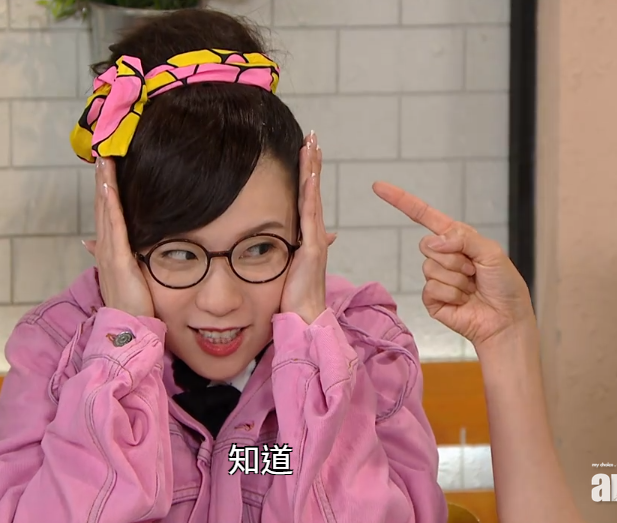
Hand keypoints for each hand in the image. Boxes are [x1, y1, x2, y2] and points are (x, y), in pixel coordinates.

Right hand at [82, 157, 154, 317]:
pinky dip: (111, 206)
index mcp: (107, 251)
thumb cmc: (129, 305)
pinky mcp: (117, 260)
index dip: (103, 188)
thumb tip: (88, 241)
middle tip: (101, 151)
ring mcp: (109, 254)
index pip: (105, 213)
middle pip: (102, 206)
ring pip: (106, 212)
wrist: (127, 330)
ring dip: (104, 185)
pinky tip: (109, 188)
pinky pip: (114, 228)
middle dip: (101, 179)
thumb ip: (108, 255)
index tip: (105, 165)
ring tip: (104, 160)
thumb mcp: (120, 275)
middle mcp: (104, 249)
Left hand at [281, 132, 336, 323]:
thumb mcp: (295, 266)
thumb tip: (322, 235)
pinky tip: (309, 177)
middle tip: (311, 136)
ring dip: (313, 171)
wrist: (306, 318)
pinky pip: (310, 217)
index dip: (309, 172)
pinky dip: (310, 196)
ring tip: (311, 146)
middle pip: (314, 190)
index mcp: (309, 235)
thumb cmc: (297, 296)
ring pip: (314, 197)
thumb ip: (302, 248)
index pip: (308, 196)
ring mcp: (315, 240)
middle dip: (313, 162)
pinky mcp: (311, 250)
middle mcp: (316, 233)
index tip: (307, 149)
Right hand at [372, 182, 534, 347]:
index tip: (378, 187)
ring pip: (430, 268)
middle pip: (427, 244)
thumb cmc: (505, 286)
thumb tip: (433, 241)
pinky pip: (431, 288)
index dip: (401, 201)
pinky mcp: (432, 299)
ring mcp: (435, 278)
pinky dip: (451, 294)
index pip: (424, 216)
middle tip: (474, 271)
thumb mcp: (492, 252)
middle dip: (454, 258)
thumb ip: (463, 238)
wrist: (506, 320)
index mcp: (456, 238)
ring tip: (471, 288)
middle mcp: (443, 255)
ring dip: (456, 279)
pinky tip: (463, 301)